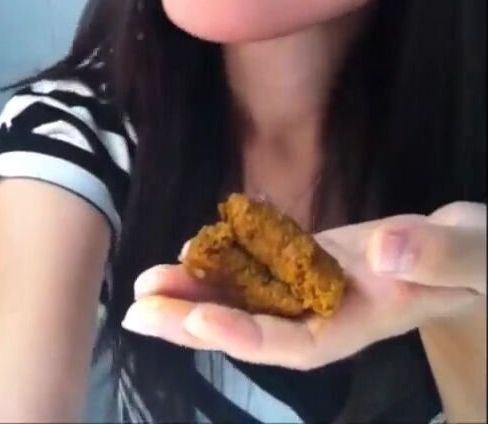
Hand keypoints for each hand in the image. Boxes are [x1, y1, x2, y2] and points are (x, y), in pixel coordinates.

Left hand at [122, 202, 484, 370]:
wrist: (466, 248)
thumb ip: (439, 257)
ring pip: (249, 295)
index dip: (248, 335)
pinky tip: (188, 251)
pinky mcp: (309, 258)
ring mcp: (315, 284)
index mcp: (365, 319)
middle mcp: (329, 309)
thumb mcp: (475, 254)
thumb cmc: (479, 257)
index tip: (198, 321)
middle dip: (195, 321)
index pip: (299, 342)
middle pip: (255, 325)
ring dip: (196, 291)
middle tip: (137, 311)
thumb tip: (387, 252)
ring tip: (144, 285)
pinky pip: (260, 263)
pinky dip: (225, 258)